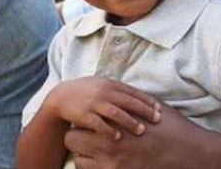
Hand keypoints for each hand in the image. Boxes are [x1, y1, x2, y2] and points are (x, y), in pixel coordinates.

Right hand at [45, 77, 159, 140]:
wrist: (61, 96)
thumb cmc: (86, 91)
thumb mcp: (102, 85)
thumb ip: (118, 89)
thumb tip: (139, 95)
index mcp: (110, 84)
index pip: (133, 92)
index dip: (147, 101)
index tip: (159, 109)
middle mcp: (104, 92)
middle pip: (128, 102)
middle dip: (144, 111)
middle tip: (157, 120)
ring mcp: (94, 103)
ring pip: (116, 113)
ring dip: (130, 122)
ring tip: (141, 130)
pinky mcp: (84, 115)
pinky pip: (99, 124)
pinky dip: (109, 130)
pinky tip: (118, 137)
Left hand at [65, 101, 220, 168]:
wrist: (188, 151)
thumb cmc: (172, 127)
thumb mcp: (152, 106)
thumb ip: (131, 101)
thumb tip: (119, 94)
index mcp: (116, 123)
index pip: (79, 122)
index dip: (81, 122)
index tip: (88, 121)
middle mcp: (111, 144)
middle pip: (73, 142)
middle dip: (77, 138)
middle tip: (87, 136)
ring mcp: (114, 164)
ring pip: (80, 162)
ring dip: (85, 156)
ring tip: (96, 152)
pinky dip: (96, 168)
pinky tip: (107, 162)